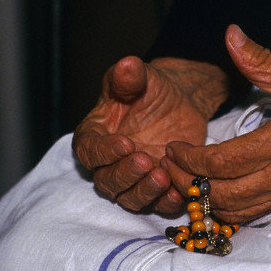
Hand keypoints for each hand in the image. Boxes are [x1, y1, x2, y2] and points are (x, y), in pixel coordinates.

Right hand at [73, 56, 227, 212]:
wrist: (180, 102)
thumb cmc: (151, 89)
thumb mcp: (141, 77)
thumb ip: (129, 76)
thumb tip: (127, 65)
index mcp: (95, 136)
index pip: (89, 151)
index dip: (104, 151)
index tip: (125, 143)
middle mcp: (110, 163)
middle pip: (107, 181)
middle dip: (125, 174)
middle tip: (145, 161)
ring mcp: (134, 178)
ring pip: (129, 198)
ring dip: (144, 192)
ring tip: (162, 177)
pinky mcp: (158, 188)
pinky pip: (157, 204)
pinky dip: (166, 202)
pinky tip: (178, 193)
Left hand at [162, 25, 270, 222]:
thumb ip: (260, 59)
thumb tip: (230, 34)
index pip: (222, 162)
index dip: (190, 159)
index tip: (173, 147)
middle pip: (222, 195)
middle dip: (188, 183)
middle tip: (170, 165)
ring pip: (237, 211)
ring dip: (206, 200)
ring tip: (189, 178)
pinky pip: (256, 212)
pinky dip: (230, 207)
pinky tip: (218, 191)